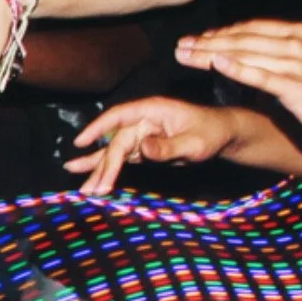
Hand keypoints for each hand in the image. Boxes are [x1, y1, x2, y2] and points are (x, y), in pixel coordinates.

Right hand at [68, 96, 242, 196]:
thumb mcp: (195, 142)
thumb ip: (168, 146)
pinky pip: (123, 159)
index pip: (119, 118)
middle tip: (90, 189)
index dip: (98, 128)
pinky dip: (109, 169)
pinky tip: (93, 177)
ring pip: (115, 152)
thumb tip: (142, 149)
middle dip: (102, 165)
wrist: (223, 134)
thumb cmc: (211, 133)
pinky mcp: (144, 148)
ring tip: (78, 181)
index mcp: (151, 111)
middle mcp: (142, 121)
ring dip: (98, 168)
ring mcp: (142, 135)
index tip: (81, 142)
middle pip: (116, 142)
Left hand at [175, 19, 301, 151]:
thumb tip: (246, 58)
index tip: (196, 40)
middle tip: (180, 46)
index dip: (220, 34)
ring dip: (211, 54)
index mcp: (298, 34)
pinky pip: (262, 75)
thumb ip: (278, 59)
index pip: (249, 29)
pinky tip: (216, 65)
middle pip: (242, 38)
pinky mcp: (298, 87)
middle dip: (207, 42)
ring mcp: (298, 63)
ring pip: (245, 53)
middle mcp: (297, 43)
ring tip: (186, 56)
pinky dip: (238, 68)